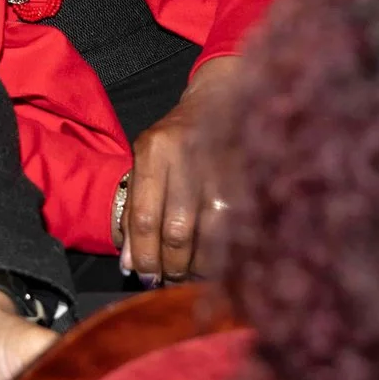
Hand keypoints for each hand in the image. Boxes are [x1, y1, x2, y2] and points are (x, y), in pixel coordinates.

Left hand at [121, 55, 245, 282]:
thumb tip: (129, 264)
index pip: (146, 216)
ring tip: (187, 274)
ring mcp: (223, 169)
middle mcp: (189, 157)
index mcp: (155, 150)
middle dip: (170, 266)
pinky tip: (215, 261)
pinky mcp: (250, 179)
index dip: (143, 255)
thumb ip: (134, 209)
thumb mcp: (145, 160)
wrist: (222, 100)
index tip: (142, 276)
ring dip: (197, 265)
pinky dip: (223, 254)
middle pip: (177, 232)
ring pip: (210, 237)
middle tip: (166, 280)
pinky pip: (236, 230)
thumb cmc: (176, 138)